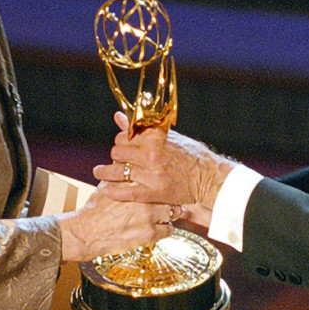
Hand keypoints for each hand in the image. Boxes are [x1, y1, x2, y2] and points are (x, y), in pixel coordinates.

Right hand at [57, 184, 181, 261]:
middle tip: (173, 199)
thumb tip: (127, 163)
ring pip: (173, 211)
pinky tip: (160, 228)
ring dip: (170, 213)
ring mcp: (148, 215)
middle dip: (171, 196)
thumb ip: (120, 175)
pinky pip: (169, 230)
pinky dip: (166, 229)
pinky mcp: (149, 234)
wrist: (86, 232)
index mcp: (134, 183)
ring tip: (168, 214)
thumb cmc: (94, 209)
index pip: (157, 176)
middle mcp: (142, 197)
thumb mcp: (107, 185)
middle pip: (169, 193)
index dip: (163, 180)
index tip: (166, 181)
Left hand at [93, 112, 234, 222]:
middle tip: (117, 160)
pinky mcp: (154, 192)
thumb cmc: (190, 153)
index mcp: (154, 137)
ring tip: (99, 173)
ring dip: (105, 172)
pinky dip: (114, 192)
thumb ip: (141, 128)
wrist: (208, 176)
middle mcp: (151, 154)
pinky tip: (107, 191)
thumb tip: (119, 117)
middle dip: (116, 156)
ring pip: (118, 171)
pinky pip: (126, 192)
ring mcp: (151, 174)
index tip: (122, 145)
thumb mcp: (167, 136)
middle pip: (118, 152)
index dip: (121, 140)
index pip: (124, 136)